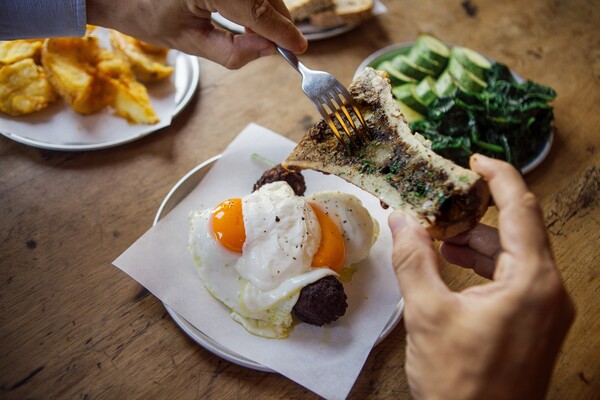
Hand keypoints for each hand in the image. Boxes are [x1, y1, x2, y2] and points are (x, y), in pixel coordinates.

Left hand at [87, 0, 307, 68]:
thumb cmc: (146, 14)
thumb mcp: (190, 43)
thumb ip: (234, 52)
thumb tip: (269, 50)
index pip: (258, 10)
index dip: (282, 32)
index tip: (298, 48)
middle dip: (276, 22)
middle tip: (276, 46)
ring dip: (266, 10)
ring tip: (254, 31)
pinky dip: (255, 0)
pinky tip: (244, 14)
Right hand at [388, 154, 574, 399]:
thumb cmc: (459, 379)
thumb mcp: (428, 313)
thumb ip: (414, 259)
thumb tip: (400, 218)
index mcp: (532, 280)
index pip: (521, 208)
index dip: (497, 177)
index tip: (472, 159)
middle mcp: (548, 289)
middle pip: (518, 230)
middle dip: (478, 212)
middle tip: (441, 200)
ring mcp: (545, 309)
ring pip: (514, 255)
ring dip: (477, 241)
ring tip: (438, 236)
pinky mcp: (534, 324)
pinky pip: (513, 279)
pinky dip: (484, 266)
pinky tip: (452, 265)